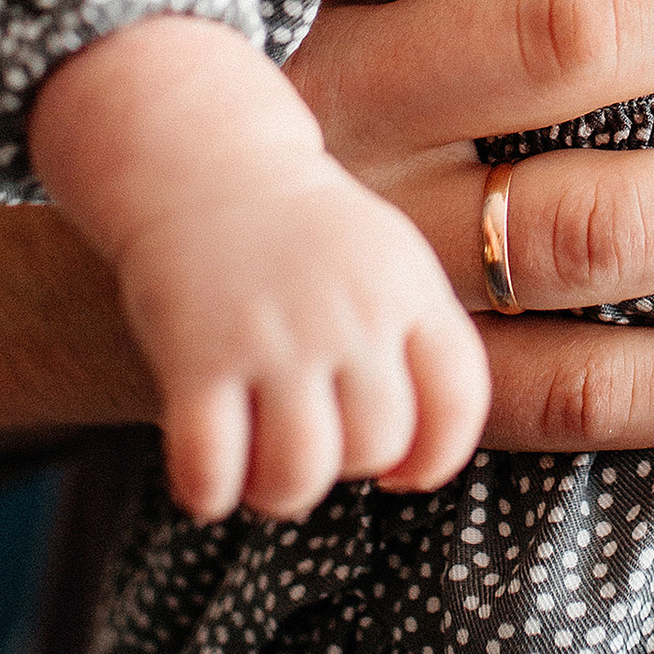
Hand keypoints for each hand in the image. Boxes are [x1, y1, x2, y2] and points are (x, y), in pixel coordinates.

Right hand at [30, 21, 487, 521]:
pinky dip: (207, 493)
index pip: (458, 401)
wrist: (197, 160)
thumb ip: (411, 342)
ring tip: (261, 471)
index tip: (401, 469)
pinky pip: (211, 470)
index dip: (436, 456)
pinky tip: (204, 475)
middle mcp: (348, 313)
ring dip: (280, 493)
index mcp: (406, 288)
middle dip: (345, 467)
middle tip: (311, 442)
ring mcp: (272, 336)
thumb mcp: (383, 259)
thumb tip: (417, 461)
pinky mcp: (195, 356)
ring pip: (300, 473)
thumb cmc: (295, 232)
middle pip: (377, 445)